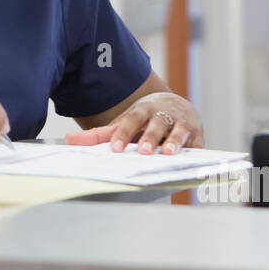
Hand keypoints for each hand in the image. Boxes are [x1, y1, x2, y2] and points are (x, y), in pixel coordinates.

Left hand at [65, 93, 203, 154]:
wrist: (175, 105)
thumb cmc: (144, 119)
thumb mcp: (124, 123)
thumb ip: (100, 135)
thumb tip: (69, 141)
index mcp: (143, 111)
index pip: (131, 121)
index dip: (123, 134)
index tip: (114, 149)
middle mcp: (163, 115)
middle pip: (156, 125)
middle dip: (150, 137)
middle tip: (143, 151)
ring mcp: (182, 124)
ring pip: (179, 132)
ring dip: (175, 142)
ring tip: (169, 153)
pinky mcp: (198, 136)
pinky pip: (198, 145)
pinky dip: (196, 153)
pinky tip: (194, 164)